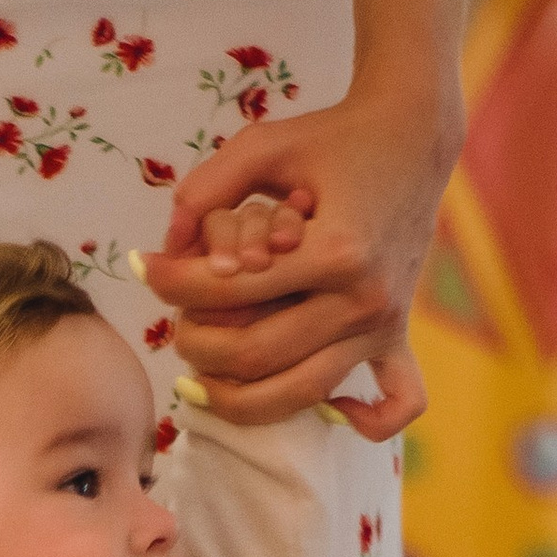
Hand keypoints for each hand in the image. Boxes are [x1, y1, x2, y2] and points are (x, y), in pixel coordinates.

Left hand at [134, 85, 458, 441]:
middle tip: (174, 323)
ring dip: (237, 396)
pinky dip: (363, 421)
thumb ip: (203, 189)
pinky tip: (324, 410)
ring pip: (301, 393)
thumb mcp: (262, 145)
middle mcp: (365, 297)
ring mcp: (385, 323)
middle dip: (195, 343)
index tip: (144, 266)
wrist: (412, 135)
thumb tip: (162, 248)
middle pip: (255, 353)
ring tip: (198, 380)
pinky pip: (398, 401)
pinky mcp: (400, 333)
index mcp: (337, 249)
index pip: (229, 289)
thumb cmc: (329, 138)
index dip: (172, 282)